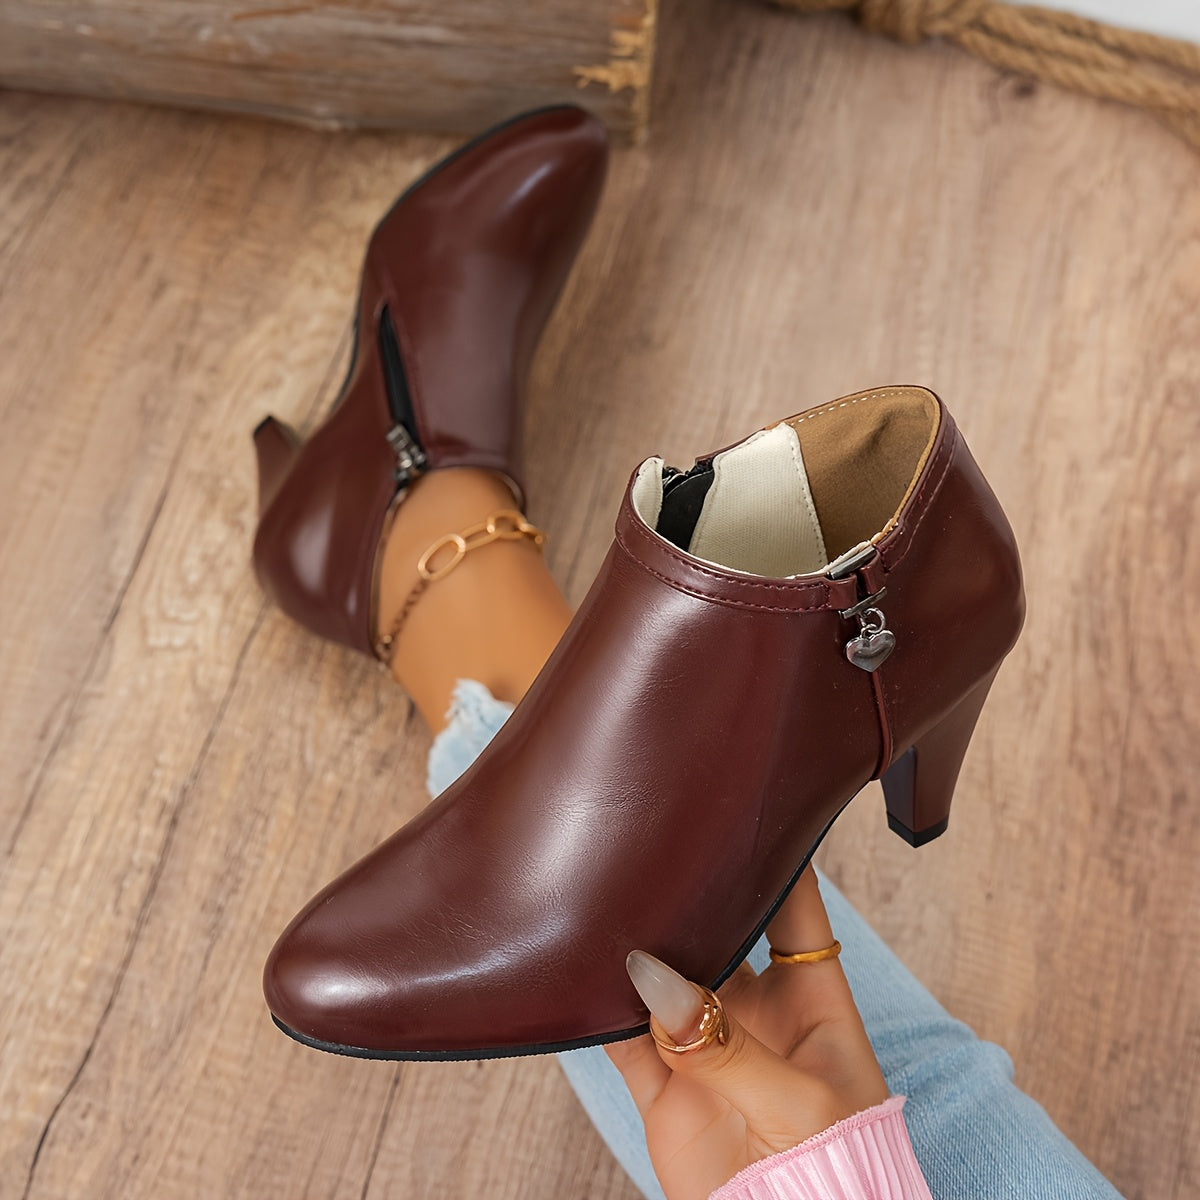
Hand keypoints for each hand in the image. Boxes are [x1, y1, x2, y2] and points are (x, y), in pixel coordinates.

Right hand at [605, 867, 887, 1199]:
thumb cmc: (837, 1170)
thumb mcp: (800, 1101)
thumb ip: (727, 1043)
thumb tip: (654, 979)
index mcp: (812, 999)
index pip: (797, 908)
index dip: (778, 859)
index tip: (744, 811)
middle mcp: (755, 1009)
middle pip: (721, 928)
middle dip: (693, 892)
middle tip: (657, 846)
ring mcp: (705, 1042)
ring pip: (664, 973)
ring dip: (639, 945)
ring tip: (609, 898)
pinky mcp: (662, 1084)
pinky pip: (621, 1033)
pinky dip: (597, 1007)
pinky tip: (577, 972)